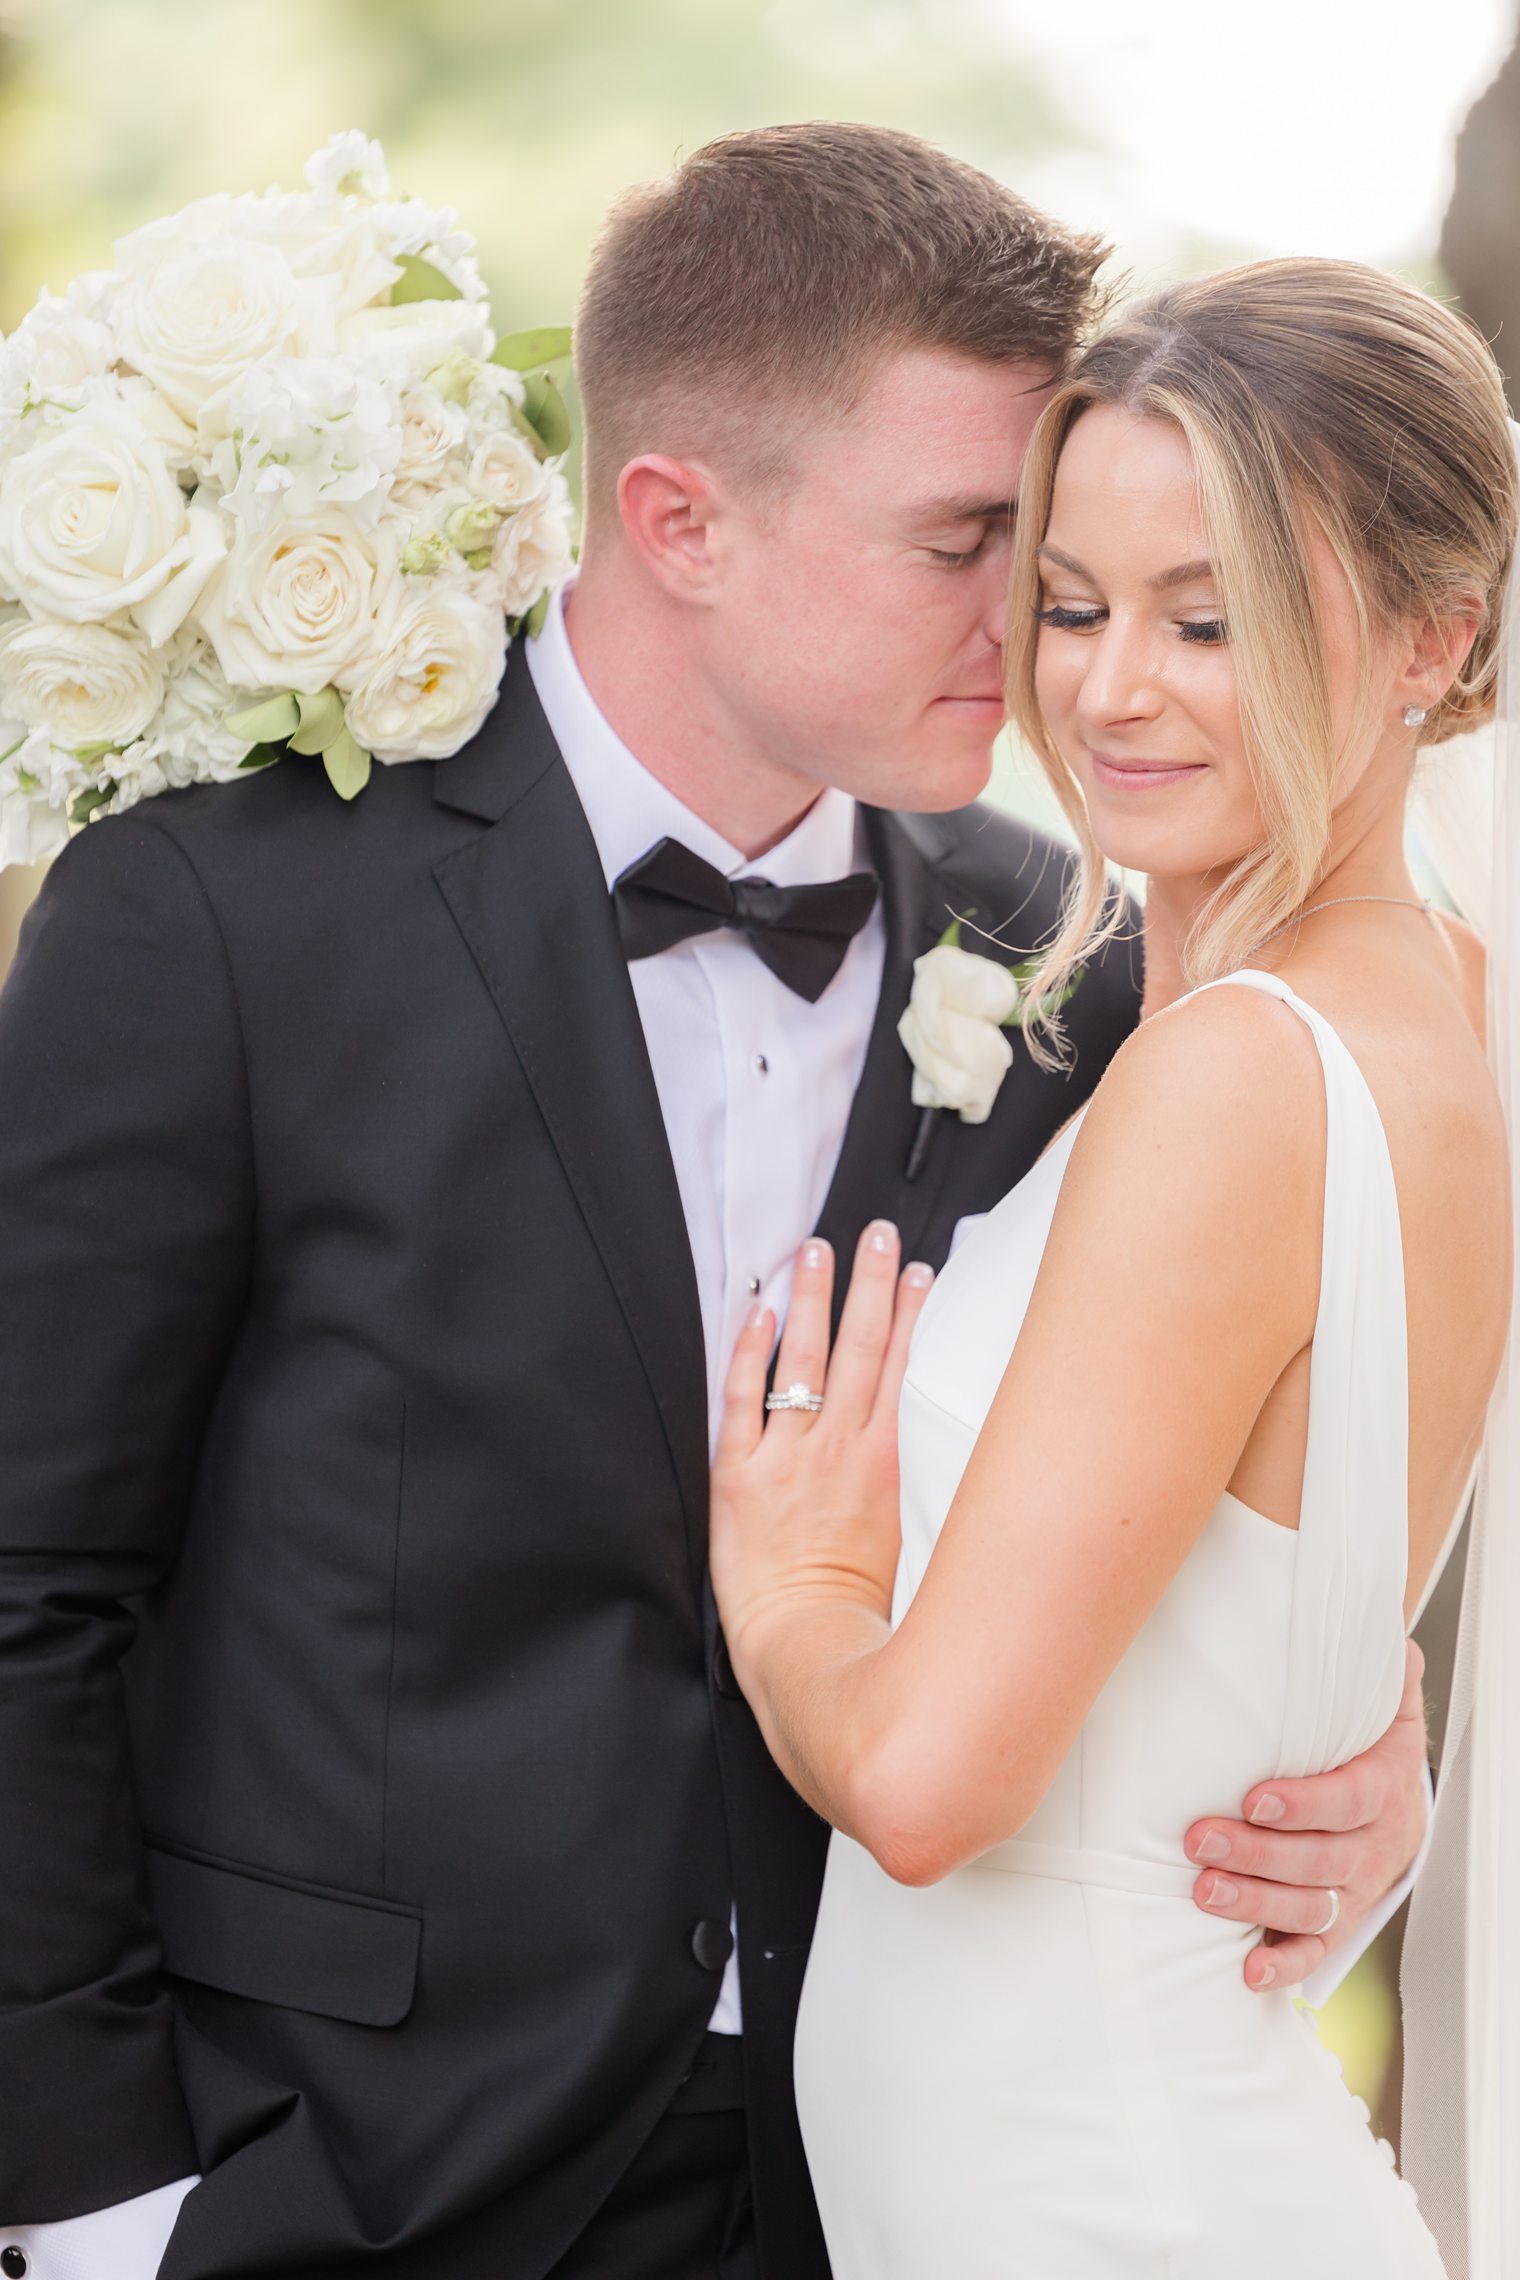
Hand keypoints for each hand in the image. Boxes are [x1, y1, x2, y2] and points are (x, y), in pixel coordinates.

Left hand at [709, 1221, 933, 1687]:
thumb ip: (921, 1488)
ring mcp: (788, 1458)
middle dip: (872, 1284)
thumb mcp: (915, 1543)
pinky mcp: (739, 1477)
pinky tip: (758, 1312)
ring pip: (806, 1359)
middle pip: (862, 1347)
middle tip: (877, 1235)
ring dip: (815, 1299)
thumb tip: (951, 1458)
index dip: (912, 1312)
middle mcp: (840, 1449)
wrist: (809, 1651)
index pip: (904, 1367)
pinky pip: (743, 1399)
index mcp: (887, 1463)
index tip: (921, 1271)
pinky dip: (750, 1352)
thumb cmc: (863, 1615)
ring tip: (818, 1250)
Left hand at [1184, 1640, 1428, 1989]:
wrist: (1403, 1806)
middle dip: (1257, 1854)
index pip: (1349, 1800)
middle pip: (1320, 1858)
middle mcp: (1372, 1846)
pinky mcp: (1337, 1922)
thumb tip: (1385, 1638)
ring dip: (1257, 1904)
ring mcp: (1354, 1888)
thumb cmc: (1372, 1746)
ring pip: (1312, 1907)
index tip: (1254, 1798)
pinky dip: (1284, 1965)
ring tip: (1203, 1891)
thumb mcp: (1383, 1705)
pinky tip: (1248, 1968)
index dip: (1304, 1804)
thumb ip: (1378, 1674)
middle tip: (1199, 1840)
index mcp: (1383, 1786)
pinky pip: (1315, 1951)